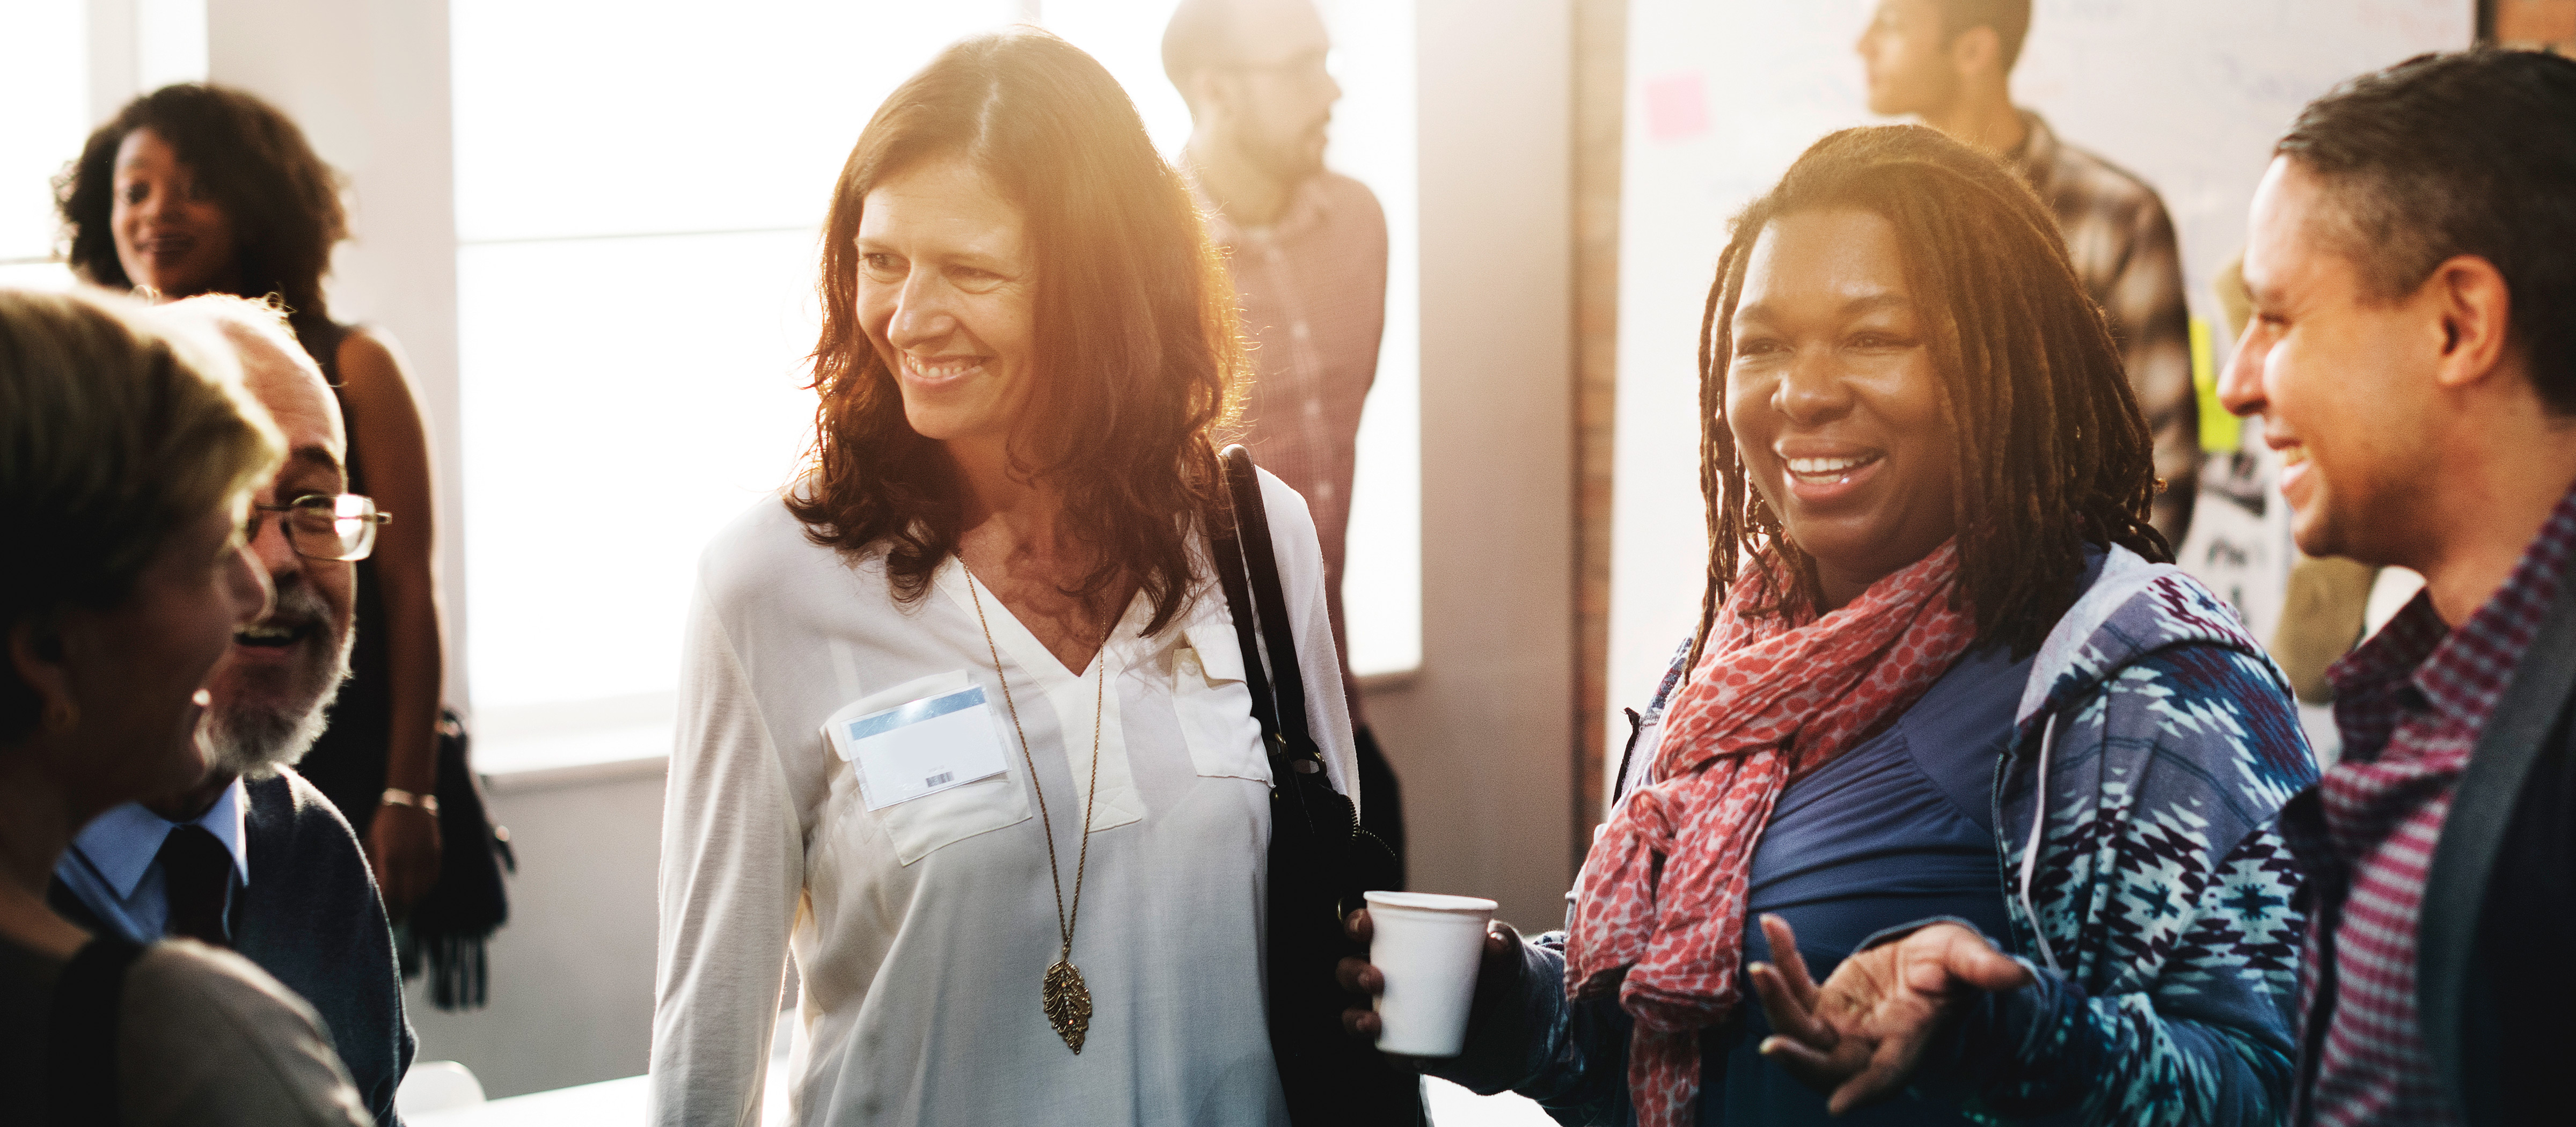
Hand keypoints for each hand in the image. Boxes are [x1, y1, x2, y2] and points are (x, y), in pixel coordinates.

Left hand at [366, 802, 442, 917]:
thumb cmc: (383, 822)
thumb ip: (371, 866)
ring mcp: (426, 858)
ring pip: (421, 893)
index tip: (377, 918)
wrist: (411, 799)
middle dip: (398, 913)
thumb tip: (367, 890)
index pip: (389, 895)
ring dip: (411, 905)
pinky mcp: (436, 855)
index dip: (385, 910)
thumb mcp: (370, 842)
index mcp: (391, 857)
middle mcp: (411, 860)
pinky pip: (431, 881)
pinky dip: (422, 892)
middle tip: (389, 921)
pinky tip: (414, 896)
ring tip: (401, 912)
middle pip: (407, 899)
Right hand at [1334, 908, 1523, 1064]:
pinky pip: (1389, 1053)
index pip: (1364, 929)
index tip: (1367, 927)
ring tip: (1374, 1022)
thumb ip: (1502, 944)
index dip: (1356, 924)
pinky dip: (1396, 1056)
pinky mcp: (1403, 1045)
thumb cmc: (1492, 969)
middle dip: (1353, 973)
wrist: (1508, 1016)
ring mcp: (1389, 1012)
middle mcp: (1384, 976)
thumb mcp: (1502, 954)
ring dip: (1356, 1019)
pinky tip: (1411, 1056)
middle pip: (1349, 971)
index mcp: (1397, 943)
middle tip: (1375, 978)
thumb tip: (1493, 942)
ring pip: (1355, 1014)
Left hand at [1746, 915, 2029, 1114]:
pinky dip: (1783, 961)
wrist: (1929, 963)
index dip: (1864, 1091)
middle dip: (1800, 1060)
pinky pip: (1795, 988)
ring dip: (1778, 1004)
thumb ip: (1984, 970)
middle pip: (1828, 1066)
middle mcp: (1868, 1044)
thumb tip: (2018, 975)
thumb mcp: (1967, 960)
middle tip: (1771, 1046)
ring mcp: (1840, 1027)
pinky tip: (1774, 925)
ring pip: (1800, 1030)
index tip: (1838, 1105)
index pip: (1884, 1075)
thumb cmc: (1952, 968)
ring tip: (1760, 968)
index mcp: (1907, 1041)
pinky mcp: (1822, 1004)